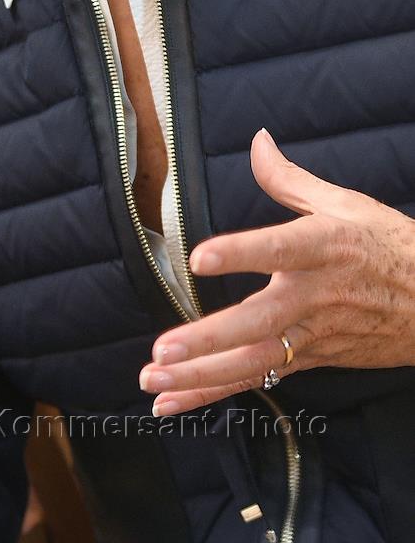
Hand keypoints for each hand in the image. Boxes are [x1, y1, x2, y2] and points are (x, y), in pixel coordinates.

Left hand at [139, 128, 414, 415]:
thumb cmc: (389, 247)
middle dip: (208, 339)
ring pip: (254, 362)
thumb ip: (289, 178)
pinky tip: (174, 402)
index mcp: (324, 248)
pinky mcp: (311, 360)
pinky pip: (258, 381)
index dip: (239, 253)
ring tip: (154, 380)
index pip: (278, 249)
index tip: (199, 258)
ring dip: (201, 376)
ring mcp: (312, 335)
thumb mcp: (345, 204)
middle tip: (163, 349)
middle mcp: (315, 296)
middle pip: (259, 322)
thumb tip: (256, 140)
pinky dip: (214, 393)